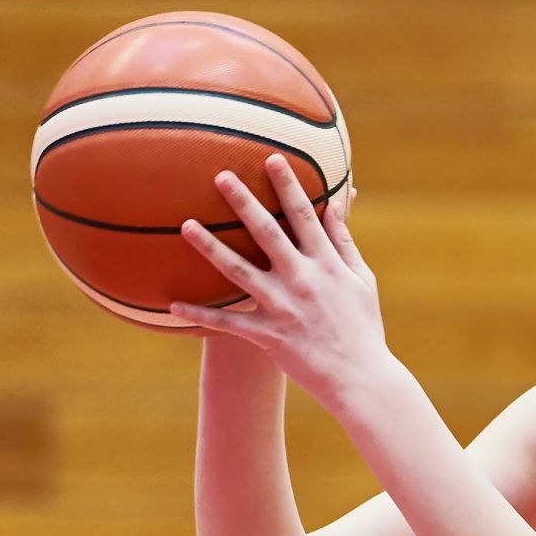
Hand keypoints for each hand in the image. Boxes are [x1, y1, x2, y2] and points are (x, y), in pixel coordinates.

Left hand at [172, 156, 384, 405]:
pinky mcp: (269, 334)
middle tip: (220, 175)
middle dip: (243, 202)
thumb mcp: (362, 279)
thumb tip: (335, 204)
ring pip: (239, 272)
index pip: (304, 216)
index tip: (272, 157)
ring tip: (185, 225)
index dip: (288, 186)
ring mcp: (283, 307)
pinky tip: (173, 304)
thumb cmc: (362, 326)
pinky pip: (228, 323)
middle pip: (267, 233)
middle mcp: (302, 280)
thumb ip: (344, 241)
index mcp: (327, 263)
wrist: (360, 377)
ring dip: (210, 247)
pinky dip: (201, 314)